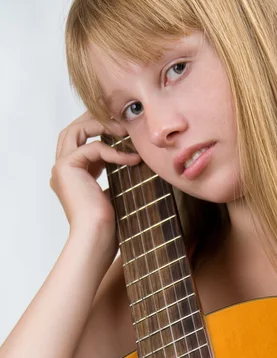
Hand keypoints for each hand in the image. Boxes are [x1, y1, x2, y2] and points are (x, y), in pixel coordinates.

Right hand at [51, 111, 140, 263]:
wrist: (97, 238)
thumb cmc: (107, 225)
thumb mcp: (114, 193)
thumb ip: (115, 175)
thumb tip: (134, 159)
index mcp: (72, 176)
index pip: (80, 142)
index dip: (100, 132)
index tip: (123, 132)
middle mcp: (62, 170)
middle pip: (72, 130)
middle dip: (95, 121)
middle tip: (121, 120)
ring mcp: (61, 168)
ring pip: (74, 131)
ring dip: (100, 126)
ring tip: (125, 130)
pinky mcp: (66, 168)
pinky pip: (92, 148)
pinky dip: (114, 152)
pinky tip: (132, 160)